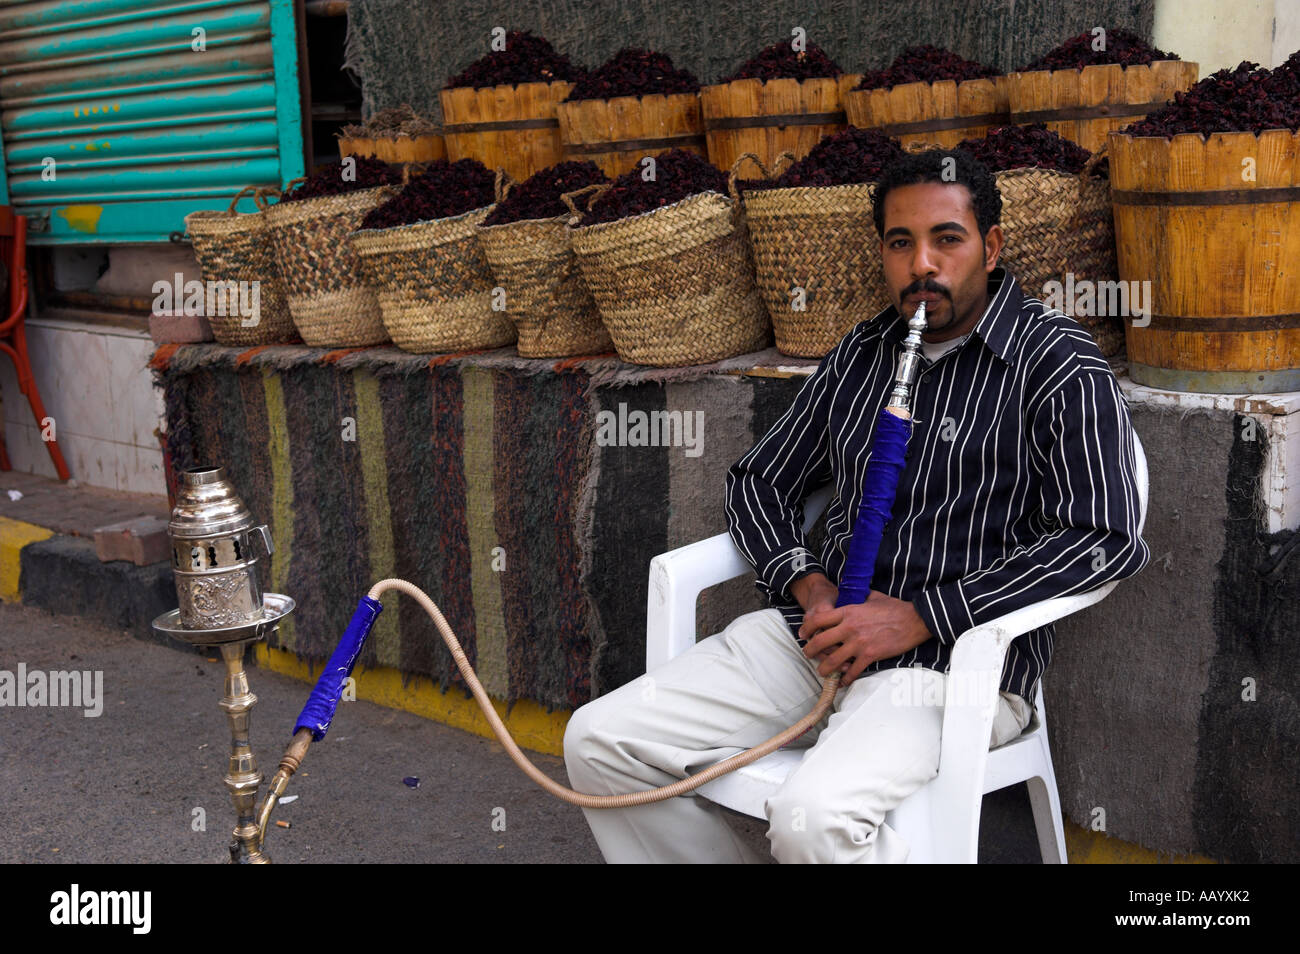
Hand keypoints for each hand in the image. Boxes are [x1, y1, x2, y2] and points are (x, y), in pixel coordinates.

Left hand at [800, 591, 932, 685]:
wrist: (915, 619)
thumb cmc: (894, 607)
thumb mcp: (872, 596)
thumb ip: (857, 596)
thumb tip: (849, 589)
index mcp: (848, 612)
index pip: (819, 619)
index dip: (807, 628)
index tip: (802, 634)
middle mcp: (850, 627)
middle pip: (821, 642)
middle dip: (809, 651)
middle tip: (807, 655)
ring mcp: (859, 643)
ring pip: (833, 660)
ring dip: (824, 668)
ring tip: (822, 672)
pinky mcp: (871, 655)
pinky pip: (853, 671)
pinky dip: (846, 679)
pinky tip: (844, 681)